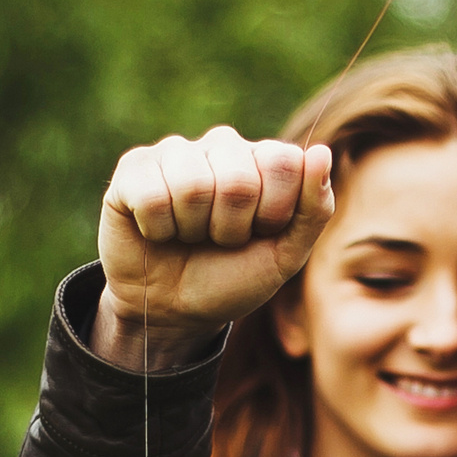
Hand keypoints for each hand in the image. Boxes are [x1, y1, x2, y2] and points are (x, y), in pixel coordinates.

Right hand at [93, 126, 335, 369]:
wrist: (174, 311)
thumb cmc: (232, 278)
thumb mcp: (284, 256)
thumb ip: (313, 209)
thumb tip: (322, 151)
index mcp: (263, 159)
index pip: (284, 162)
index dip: (272, 213)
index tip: (259, 234)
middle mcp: (221, 145)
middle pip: (238, 179)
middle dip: (231, 229)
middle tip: (219, 240)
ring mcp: (176, 152)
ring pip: (193, 185)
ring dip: (192, 229)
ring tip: (189, 236)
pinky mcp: (134, 168)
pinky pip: (152, 194)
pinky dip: (158, 229)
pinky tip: (159, 230)